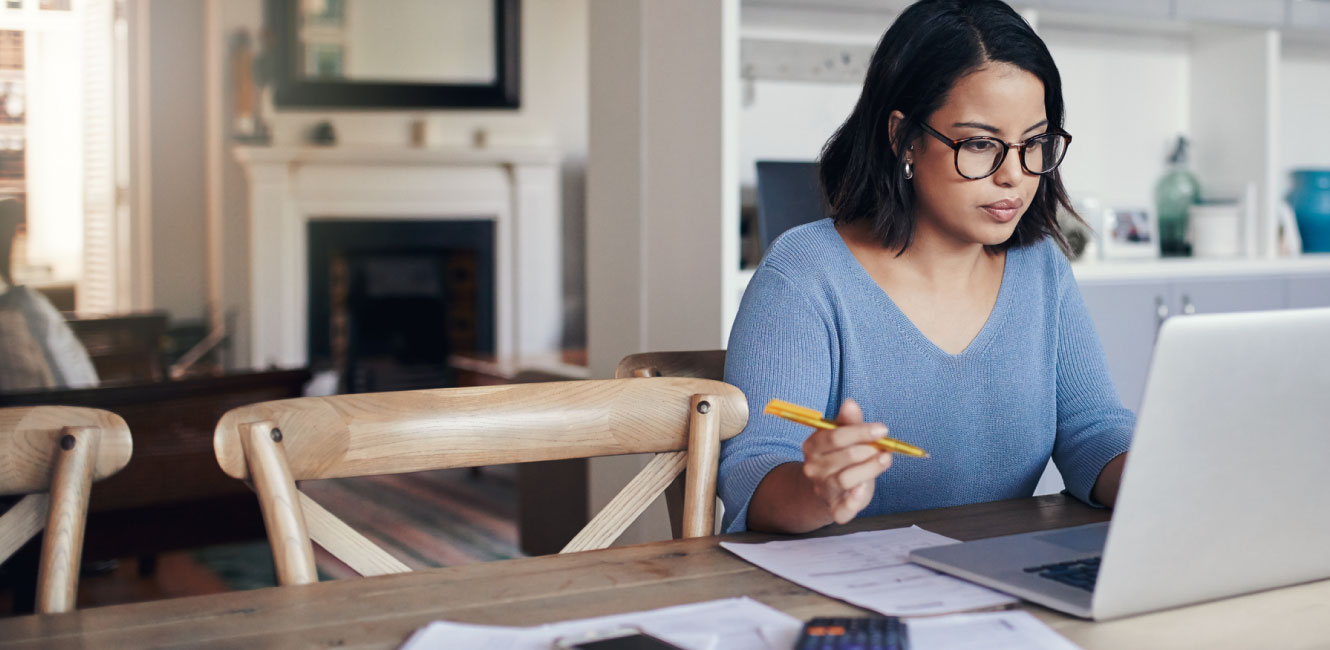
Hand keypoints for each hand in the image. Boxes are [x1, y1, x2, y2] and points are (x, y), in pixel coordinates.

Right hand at [800, 398, 893, 523]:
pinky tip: (862, 492)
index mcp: (812, 446)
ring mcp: (823, 489)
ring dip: (870, 469)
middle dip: (869, 450)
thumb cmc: (839, 458)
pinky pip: (842, 509)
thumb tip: (850, 403)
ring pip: (846, 479)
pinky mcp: (834, 508)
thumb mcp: (843, 437)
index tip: (883, 429)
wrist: (826, 489)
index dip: (861, 432)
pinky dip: (853, 502)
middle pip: (844, 457)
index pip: (835, 437)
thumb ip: (848, 421)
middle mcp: (813, 468)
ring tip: (885, 460)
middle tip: (884, 448)